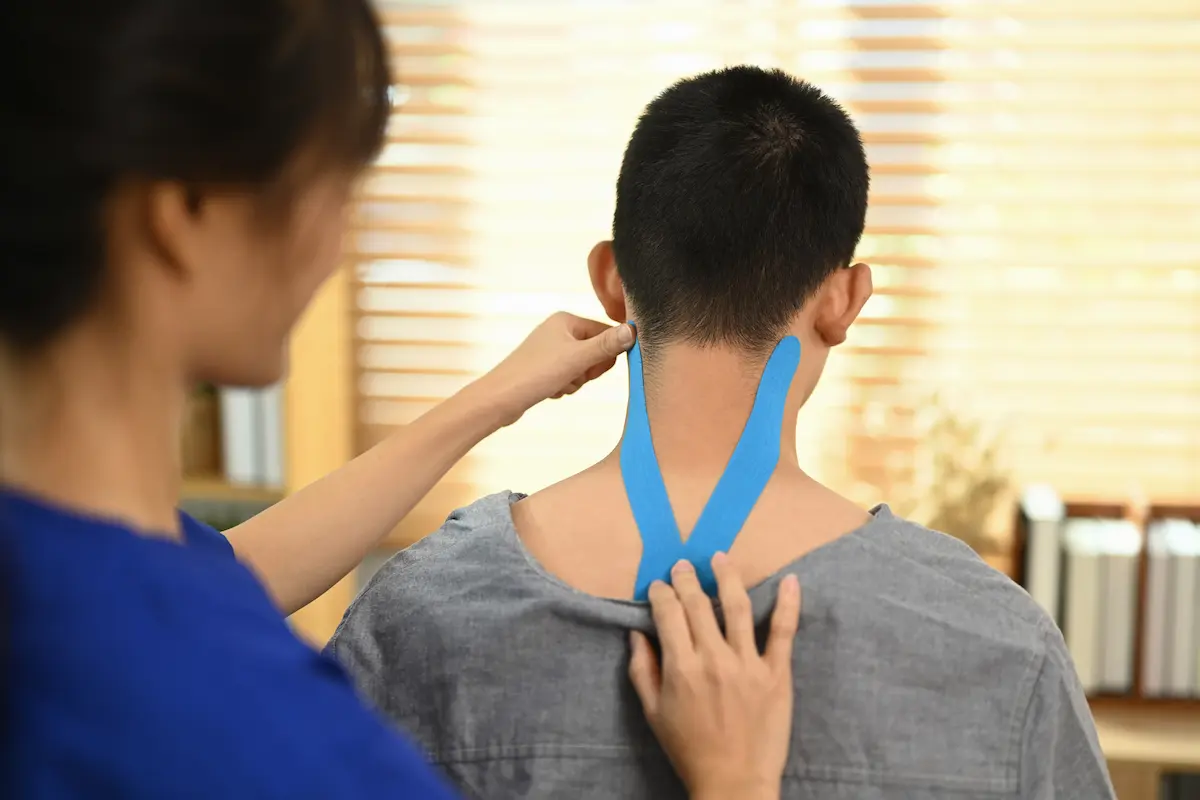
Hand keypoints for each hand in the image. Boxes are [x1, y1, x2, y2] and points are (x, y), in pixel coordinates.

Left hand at [480, 312, 634, 425]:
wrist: (500, 399)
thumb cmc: (535, 375)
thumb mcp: (577, 360)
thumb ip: (607, 345)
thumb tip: (633, 330)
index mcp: (566, 320)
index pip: (606, 333)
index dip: (606, 355)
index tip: (593, 369)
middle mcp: (558, 330)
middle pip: (596, 352)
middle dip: (587, 371)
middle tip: (571, 375)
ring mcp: (551, 349)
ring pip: (583, 368)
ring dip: (575, 381)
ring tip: (557, 383)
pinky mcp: (545, 367)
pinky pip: (569, 377)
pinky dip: (564, 387)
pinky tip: (549, 389)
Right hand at [629, 555, 801, 799]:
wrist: (734, 782)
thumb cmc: (689, 750)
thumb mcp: (654, 714)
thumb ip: (643, 670)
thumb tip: (636, 633)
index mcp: (681, 668)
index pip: (668, 613)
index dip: (662, 593)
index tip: (659, 586)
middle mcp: (713, 658)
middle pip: (699, 604)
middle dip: (687, 579)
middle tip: (684, 565)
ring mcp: (748, 664)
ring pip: (738, 607)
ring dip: (728, 577)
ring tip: (721, 558)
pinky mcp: (776, 674)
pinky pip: (784, 632)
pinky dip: (788, 603)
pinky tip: (789, 580)